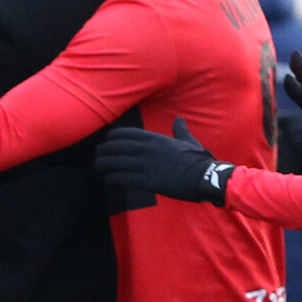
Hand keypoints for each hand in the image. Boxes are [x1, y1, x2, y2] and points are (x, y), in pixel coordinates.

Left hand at [94, 121, 233, 204]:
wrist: (204, 177)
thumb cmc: (197, 159)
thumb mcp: (188, 140)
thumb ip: (180, 129)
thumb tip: (179, 120)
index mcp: (154, 138)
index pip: (125, 133)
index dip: (112, 137)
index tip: (107, 140)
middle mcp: (146, 150)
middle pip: (116, 147)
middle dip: (103, 150)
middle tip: (97, 155)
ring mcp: (145, 165)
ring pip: (115, 162)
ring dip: (103, 164)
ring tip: (98, 167)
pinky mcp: (146, 181)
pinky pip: (122, 177)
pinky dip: (112, 177)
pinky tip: (108, 178)